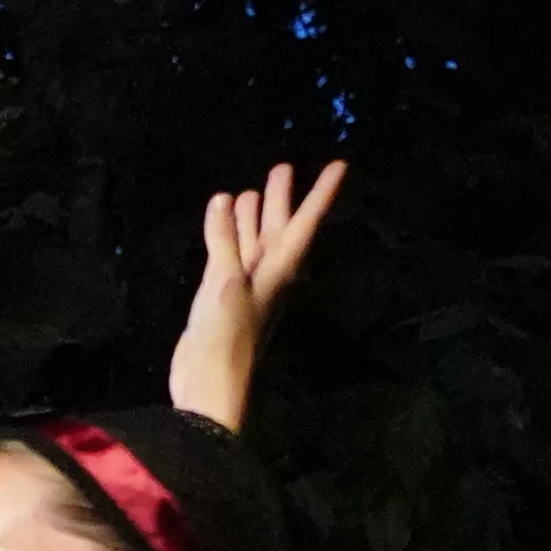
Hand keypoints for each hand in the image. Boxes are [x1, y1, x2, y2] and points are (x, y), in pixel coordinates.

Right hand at [167, 155, 347, 434]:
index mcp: (281, 269)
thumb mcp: (226, 283)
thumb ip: (226, 241)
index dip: (322, 193)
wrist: (210, 385)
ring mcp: (246, 287)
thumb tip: (226, 199)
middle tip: (283, 167)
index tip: (340, 165)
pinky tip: (217, 223)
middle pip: (279, 229)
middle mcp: (270, 274)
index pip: (306, 223)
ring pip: (253, 243)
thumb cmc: (227, 336)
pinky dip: (226, 238)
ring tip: (247, 190)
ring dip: (251, 219)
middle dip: (281, 200)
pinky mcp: (223, 299)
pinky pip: (229, 258)